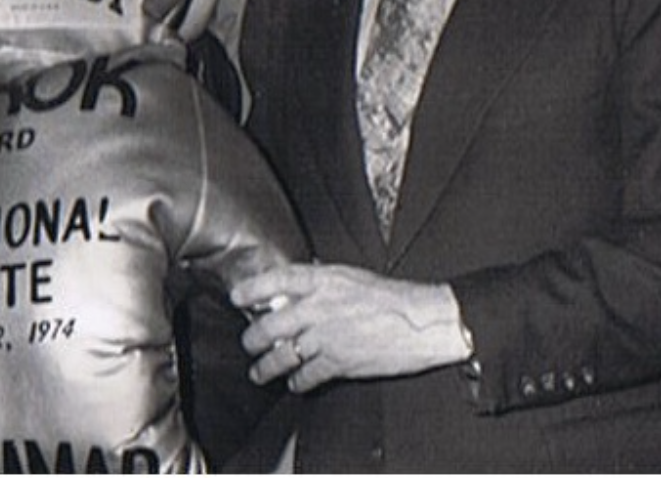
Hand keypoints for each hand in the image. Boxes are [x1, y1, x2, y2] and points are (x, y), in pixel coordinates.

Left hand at [231, 263, 469, 390]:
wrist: (422, 321)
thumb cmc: (392, 297)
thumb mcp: (350, 277)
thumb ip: (321, 284)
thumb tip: (297, 289)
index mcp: (322, 280)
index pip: (275, 281)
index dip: (251, 289)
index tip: (237, 297)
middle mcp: (318, 307)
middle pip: (270, 324)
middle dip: (253, 338)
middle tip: (248, 343)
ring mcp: (326, 336)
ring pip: (283, 354)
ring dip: (266, 366)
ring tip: (259, 371)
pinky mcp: (338, 362)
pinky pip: (307, 375)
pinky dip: (297, 382)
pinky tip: (295, 383)